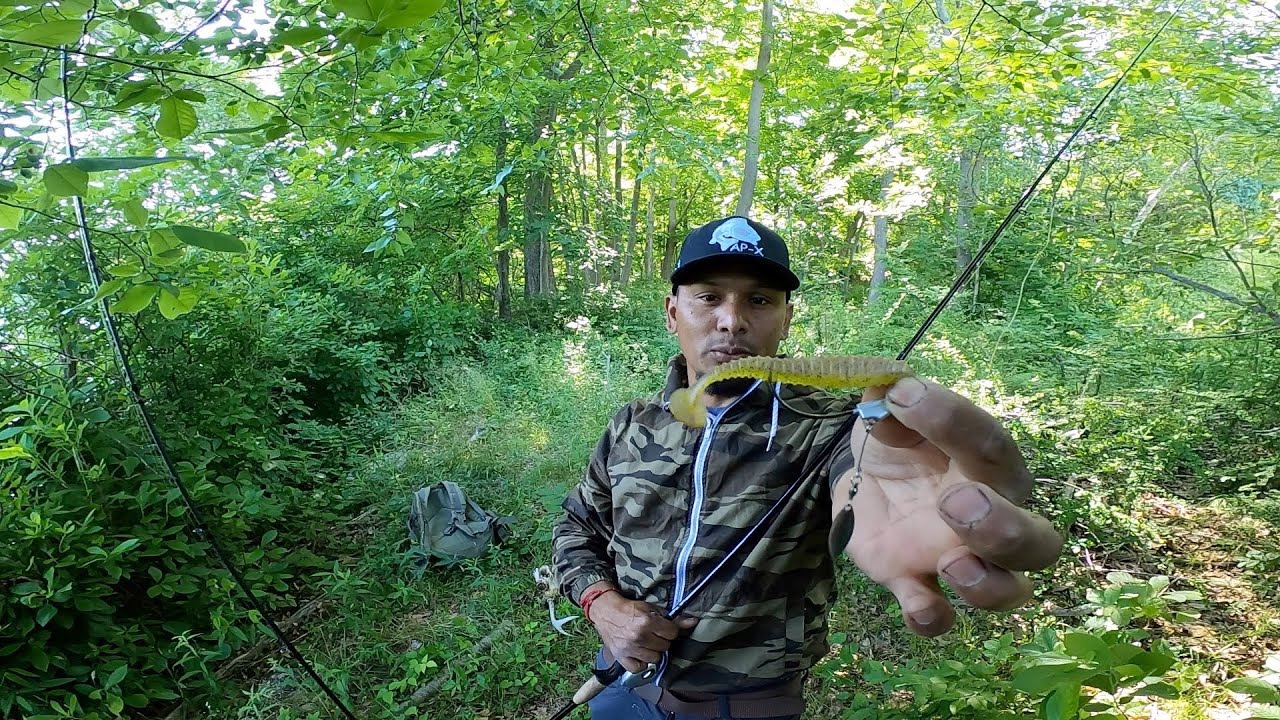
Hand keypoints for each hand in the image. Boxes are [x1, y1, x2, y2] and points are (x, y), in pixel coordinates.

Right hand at [588, 589, 697, 672]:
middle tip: (653, 634)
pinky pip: (640, 668)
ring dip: (653, 651)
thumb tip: (693, 622)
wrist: (606, 612)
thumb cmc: (630, 609)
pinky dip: (641, 663)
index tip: (663, 627)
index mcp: (647, 622)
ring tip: (646, 643)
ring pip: (655, 658)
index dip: (669, 629)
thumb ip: (673, 618)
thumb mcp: (651, 608)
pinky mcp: (622, 658)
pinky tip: (639, 653)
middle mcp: (639, 637)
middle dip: (661, 640)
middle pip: (665, 646)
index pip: (672, 633)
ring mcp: (630, 649)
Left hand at [832, 376, 1062, 636]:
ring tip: (952, 565)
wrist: (864, 479)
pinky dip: (931, 617)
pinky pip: (938, 616)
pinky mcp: (915, 582)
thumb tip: (889, 393)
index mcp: (987, 463)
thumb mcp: (891, 414)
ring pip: (1007, 591)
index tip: (903, 397)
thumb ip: (893, 407)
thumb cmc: (900, 441)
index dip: (951, 418)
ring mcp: (957, 556)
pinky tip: (918, 607)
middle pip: (1036, 540)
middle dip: (1004, 528)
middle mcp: (991, 516)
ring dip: (987, 586)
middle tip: (955, 504)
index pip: (989, 443)